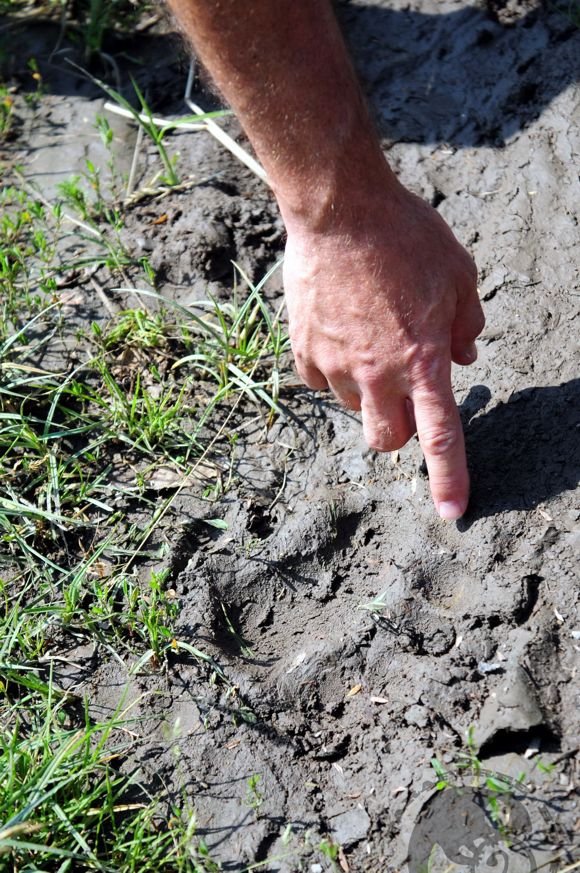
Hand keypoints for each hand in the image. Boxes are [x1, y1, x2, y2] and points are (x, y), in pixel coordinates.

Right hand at [283, 184, 484, 519]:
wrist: (339, 210)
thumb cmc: (405, 236)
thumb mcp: (459, 274)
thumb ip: (466, 323)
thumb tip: (464, 354)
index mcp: (423, 359)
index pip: (440, 435)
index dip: (448, 478)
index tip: (452, 513)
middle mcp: (378, 372)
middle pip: (386, 439)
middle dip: (397, 433)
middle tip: (402, 402)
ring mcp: (336, 363)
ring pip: (353, 407)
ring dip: (367, 391)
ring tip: (369, 339)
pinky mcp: (303, 349)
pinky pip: (320, 380)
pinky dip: (333, 369)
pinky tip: (339, 333)